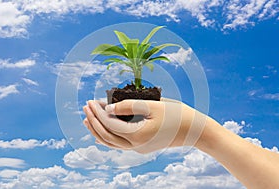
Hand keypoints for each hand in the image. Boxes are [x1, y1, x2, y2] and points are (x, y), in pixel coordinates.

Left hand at [83, 98, 201, 153]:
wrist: (193, 130)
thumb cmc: (176, 115)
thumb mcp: (153, 105)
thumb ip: (129, 106)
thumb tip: (108, 108)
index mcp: (137, 135)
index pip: (110, 124)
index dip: (98, 112)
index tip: (91, 101)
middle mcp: (135, 146)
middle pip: (106, 135)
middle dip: (93, 121)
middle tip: (85, 106)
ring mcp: (138, 148)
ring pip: (110, 143)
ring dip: (97, 130)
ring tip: (86, 119)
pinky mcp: (141, 147)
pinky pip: (118, 145)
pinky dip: (107, 138)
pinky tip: (100, 133)